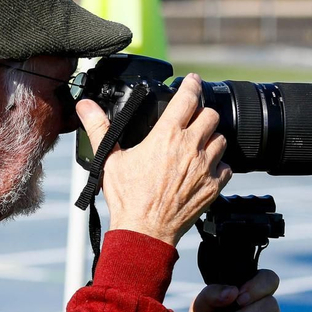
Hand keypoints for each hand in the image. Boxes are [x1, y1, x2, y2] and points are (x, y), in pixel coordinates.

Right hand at [76, 74, 231, 246]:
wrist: (145, 230)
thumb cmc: (128, 198)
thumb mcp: (110, 159)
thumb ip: (100, 128)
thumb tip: (85, 106)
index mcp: (167, 135)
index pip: (188, 98)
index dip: (192, 84)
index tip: (192, 80)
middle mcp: (190, 147)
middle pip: (211, 115)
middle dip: (202, 113)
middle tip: (193, 118)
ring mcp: (205, 167)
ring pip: (221, 139)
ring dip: (211, 139)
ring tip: (198, 145)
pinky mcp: (214, 186)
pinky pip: (226, 167)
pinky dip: (218, 165)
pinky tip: (204, 169)